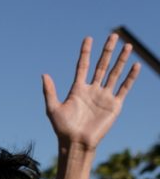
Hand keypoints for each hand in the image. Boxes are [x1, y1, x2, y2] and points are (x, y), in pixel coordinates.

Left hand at [42, 34, 139, 150]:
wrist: (76, 143)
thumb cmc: (63, 128)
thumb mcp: (53, 108)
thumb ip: (49, 91)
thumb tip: (44, 74)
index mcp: (77, 89)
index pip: (83, 66)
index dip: (85, 52)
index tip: (88, 38)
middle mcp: (92, 90)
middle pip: (101, 66)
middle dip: (107, 51)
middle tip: (113, 35)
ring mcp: (104, 96)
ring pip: (114, 73)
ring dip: (121, 59)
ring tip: (127, 45)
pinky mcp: (114, 104)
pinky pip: (124, 87)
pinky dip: (130, 76)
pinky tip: (135, 65)